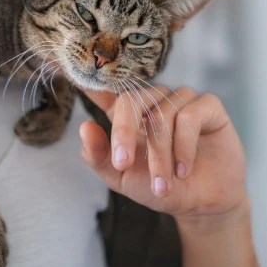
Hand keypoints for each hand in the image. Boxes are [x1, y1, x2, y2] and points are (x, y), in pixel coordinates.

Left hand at [79, 85, 248, 227]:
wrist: (200, 205)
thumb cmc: (158, 187)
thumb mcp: (122, 178)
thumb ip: (100, 156)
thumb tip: (85, 127)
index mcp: (127, 113)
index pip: (103, 87)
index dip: (86, 74)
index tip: (58, 61)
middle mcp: (153, 99)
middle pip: (130, 99)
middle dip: (124, 134)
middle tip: (123, 166)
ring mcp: (181, 99)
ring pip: (161, 114)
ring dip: (160, 156)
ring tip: (163, 185)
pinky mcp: (208, 106)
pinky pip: (190, 116)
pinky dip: (184, 147)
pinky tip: (184, 170)